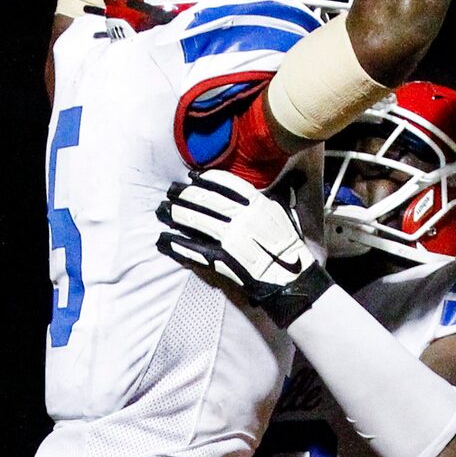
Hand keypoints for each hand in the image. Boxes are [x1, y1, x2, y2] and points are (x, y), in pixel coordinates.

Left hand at [156, 171, 330, 326]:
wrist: (294, 280)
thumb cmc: (289, 249)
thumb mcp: (283, 216)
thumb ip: (268, 199)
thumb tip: (263, 186)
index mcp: (259, 205)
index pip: (228, 184)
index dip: (207, 179)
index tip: (192, 176)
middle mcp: (245, 219)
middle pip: (207, 201)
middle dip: (185, 194)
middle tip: (169, 191)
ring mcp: (234, 240)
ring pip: (198, 222)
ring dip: (176, 215)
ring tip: (161, 211)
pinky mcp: (225, 261)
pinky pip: (196, 251)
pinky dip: (178, 245)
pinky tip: (164, 241)